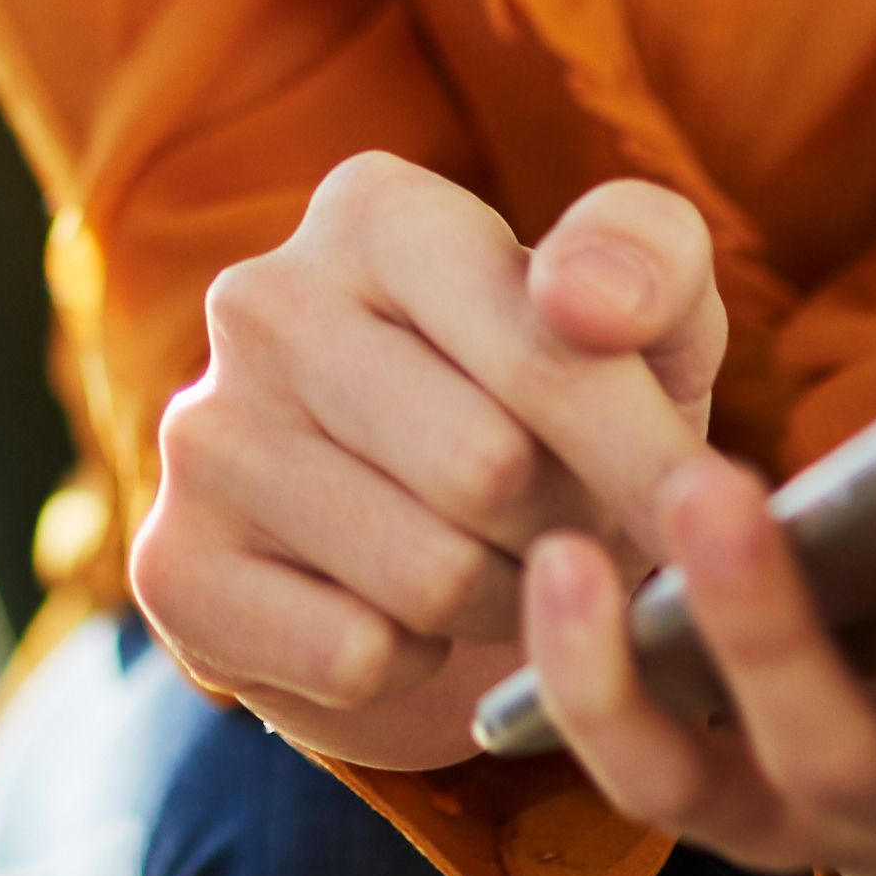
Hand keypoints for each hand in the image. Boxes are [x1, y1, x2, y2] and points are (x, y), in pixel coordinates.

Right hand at [132, 157, 726, 775]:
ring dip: (497, 604)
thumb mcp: (647, 323)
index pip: (545, 345)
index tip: (705, 511)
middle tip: (568, 531)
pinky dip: (410, 665)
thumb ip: (650, 261)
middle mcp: (262, 300)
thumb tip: (584, 301)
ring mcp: (200, 432)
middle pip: (487, 470)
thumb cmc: (557, 415)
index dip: (648, 454)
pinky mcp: (170, 565)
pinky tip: (397, 621)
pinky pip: (351, 655)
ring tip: (494, 572)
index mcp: (374, 209)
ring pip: (424, 574)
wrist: (437, 555)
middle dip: (566, 530)